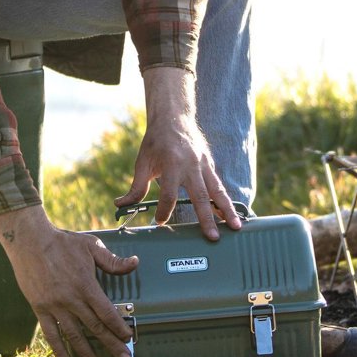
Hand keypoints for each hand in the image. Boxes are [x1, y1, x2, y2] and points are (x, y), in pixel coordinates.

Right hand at [0, 205, 137, 356]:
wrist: (31, 241)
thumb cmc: (63, 242)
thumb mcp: (91, 246)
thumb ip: (113, 260)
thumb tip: (135, 263)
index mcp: (86, 285)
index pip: (107, 312)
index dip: (119, 327)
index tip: (128, 338)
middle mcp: (72, 299)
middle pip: (95, 327)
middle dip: (111, 345)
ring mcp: (55, 306)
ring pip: (74, 335)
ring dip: (86, 353)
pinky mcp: (40, 308)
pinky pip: (50, 333)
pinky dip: (58, 349)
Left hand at [114, 67, 241, 239]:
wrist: (173, 118)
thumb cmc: (155, 142)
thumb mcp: (143, 162)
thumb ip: (136, 187)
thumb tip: (120, 205)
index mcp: (171, 164)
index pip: (169, 194)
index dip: (164, 210)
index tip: (160, 222)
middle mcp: (191, 165)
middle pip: (200, 196)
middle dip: (207, 218)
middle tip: (213, 238)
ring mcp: (203, 165)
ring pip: (217, 191)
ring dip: (227, 210)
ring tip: (236, 227)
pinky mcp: (210, 164)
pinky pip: (219, 185)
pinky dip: (225, 200)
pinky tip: (231, 214)